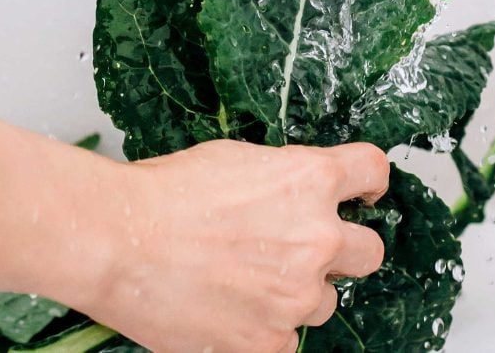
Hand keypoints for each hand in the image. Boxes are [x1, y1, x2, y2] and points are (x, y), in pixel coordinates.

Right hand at [81, 139, 388, 352]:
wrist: (121, 241)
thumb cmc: (167, 194)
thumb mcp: (237, 160)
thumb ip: (284, 179)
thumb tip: (298, 193)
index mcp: (310, 180)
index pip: (373, 171)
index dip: (370, 182)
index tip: (365, 193)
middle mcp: (317, 237)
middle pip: (371, 250)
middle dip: (345, 249)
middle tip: (307, 249)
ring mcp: (297, 295)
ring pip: (326, 300)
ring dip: (299, 292)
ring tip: (246, 280)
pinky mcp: (270, 343)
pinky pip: (288, 339)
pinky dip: (266, 329)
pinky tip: (231, 309)